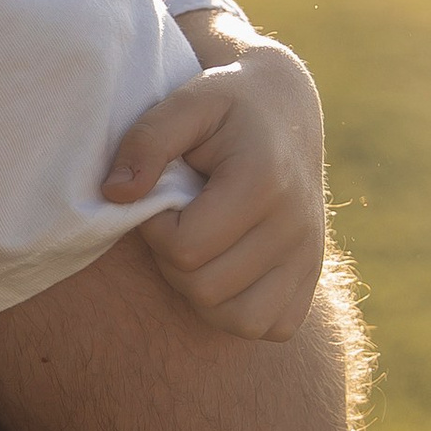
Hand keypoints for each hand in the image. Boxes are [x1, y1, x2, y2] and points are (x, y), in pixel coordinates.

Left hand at [102, 37, 328, 341]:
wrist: (285, 109)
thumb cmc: (224, 104)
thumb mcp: (183, 103)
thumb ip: (146, 142)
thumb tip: (116, 195)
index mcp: (263, 182)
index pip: (185, 248)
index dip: (156, 227)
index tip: (161, 198)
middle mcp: (296, 225)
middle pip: (207, 289)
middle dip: (174, 260)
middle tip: (178, 220)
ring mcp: (312, 256)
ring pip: (240, 320)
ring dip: (203, 293)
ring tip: (199, 247)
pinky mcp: (315, 276)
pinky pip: (273, 327)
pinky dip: (242, 310)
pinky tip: (227, 269)